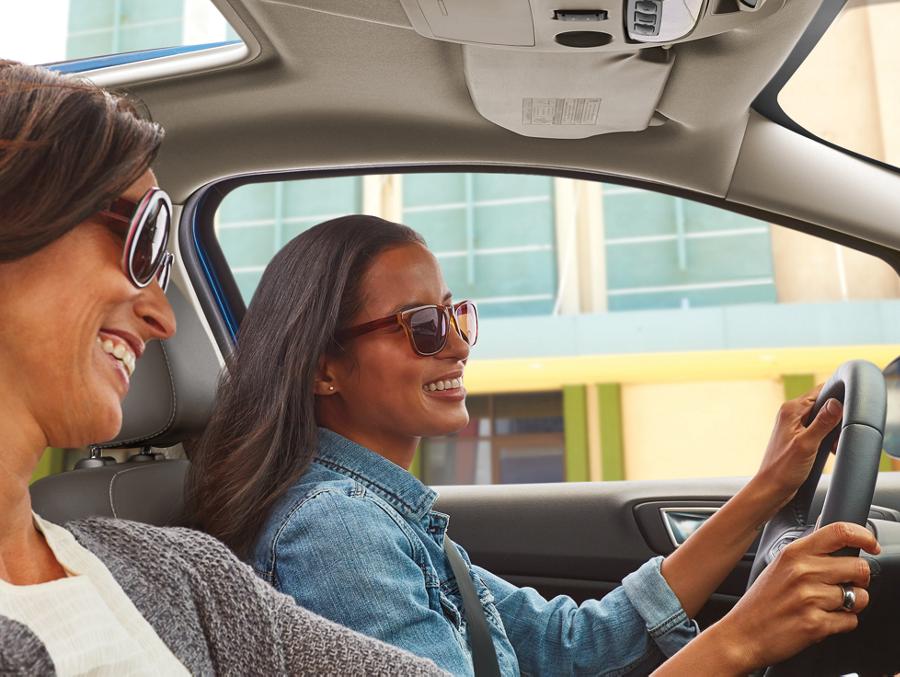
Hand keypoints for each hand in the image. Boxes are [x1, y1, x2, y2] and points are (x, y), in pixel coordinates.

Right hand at [709, 522, 879, 671]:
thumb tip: (839, 545)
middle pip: (859, 567)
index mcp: (794, 553)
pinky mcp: (816, 624)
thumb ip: (807, 555)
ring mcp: (810, 598)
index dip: (864, 536)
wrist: (742, 634)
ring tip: (829, 606)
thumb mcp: (779, 566)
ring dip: (851, 605)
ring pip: (860, 597)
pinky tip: (822, 620)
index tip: (871, 544)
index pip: (839, 532)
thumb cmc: (761, 602)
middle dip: (860, 579)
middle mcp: (803, 572)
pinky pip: (851, 621)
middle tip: (846, 585)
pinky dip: (842, 624)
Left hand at [750, 385, 842, 516]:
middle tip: (837, 438)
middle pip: (824, 405)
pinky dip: (827, 439)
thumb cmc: (784, 469)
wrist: (772, 488)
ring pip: (823, 419)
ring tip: (833, 448)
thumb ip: (823, 423)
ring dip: (833, 432)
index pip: (821, 391)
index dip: (837, 399)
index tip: (845, 414)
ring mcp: (794, 425)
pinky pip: (819, 431)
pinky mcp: (798, 437)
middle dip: (836, 419)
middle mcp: (791, 414)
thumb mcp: (808, 444)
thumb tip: (836, 403)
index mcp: (791, 410)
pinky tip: (829, 451)